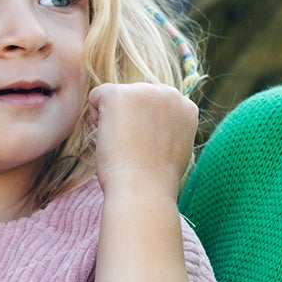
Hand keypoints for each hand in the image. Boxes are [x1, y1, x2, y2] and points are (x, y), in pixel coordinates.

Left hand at [87, 81, 197, 200]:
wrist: (144, 190)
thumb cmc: (155, 180)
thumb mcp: (176, 149)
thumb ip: (169, 129)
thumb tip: (153, 125)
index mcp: (186, 106)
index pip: (155, 106)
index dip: (146, 128)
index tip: (148, 150)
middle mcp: (169, 93)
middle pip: (135, 99)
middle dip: (130, 121)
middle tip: (135, 151)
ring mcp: (144, 91)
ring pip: (117, 99)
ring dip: (114, 121)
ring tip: (124, 146)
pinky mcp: (119, 95)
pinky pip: (96, 97)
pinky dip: (95, 118)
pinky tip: (109, 138)